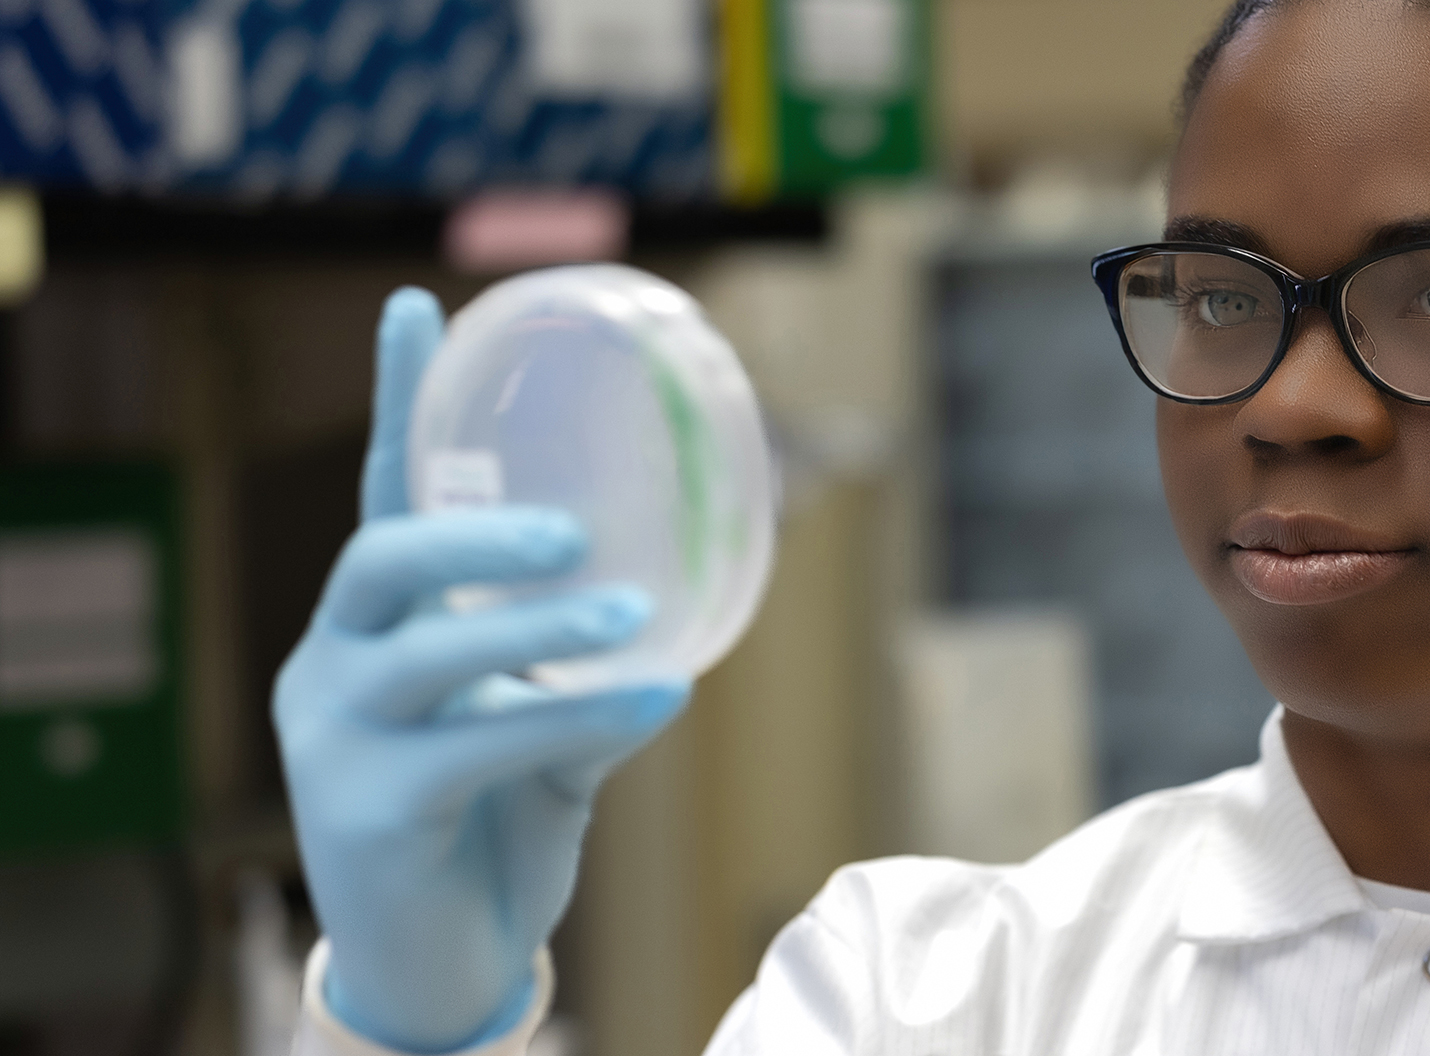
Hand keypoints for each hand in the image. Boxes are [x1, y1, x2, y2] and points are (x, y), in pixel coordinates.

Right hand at [275, 288, 688, 1052]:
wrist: (442, 967)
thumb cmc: (487, 836)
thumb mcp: (542, 743)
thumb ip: (579, 681)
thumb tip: (668, 634)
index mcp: (374, 631)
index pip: (382, 497)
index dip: (398, 402)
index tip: (419, 307)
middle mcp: (334, 667)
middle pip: (381, 557)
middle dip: (471, 531)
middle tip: (568, 528)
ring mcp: (335, 738)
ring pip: (426, 652)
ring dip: (535, 626)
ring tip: (630, 613)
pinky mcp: (366, 810)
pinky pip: (481, 744)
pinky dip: (576, 715)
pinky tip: (656, 704)